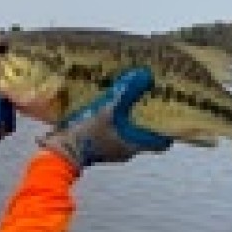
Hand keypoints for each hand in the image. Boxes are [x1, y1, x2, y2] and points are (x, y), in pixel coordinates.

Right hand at [37, 68, 171, 170]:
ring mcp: (113, 151)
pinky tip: (108, 111)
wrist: (59, 155)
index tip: (172, 114)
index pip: (162, 142)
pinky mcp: (100, 149)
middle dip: (148, 118)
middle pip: (145, 135)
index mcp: (133, 145)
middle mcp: (127, 151)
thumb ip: (125, 93)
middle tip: (150, 100)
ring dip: (130, 121)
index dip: (169, 129)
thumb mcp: (106, 111)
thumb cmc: (86, 136)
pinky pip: (114, 135)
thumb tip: (145, 76)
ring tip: (128, 102)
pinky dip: (115, 125)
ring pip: (130, 135)